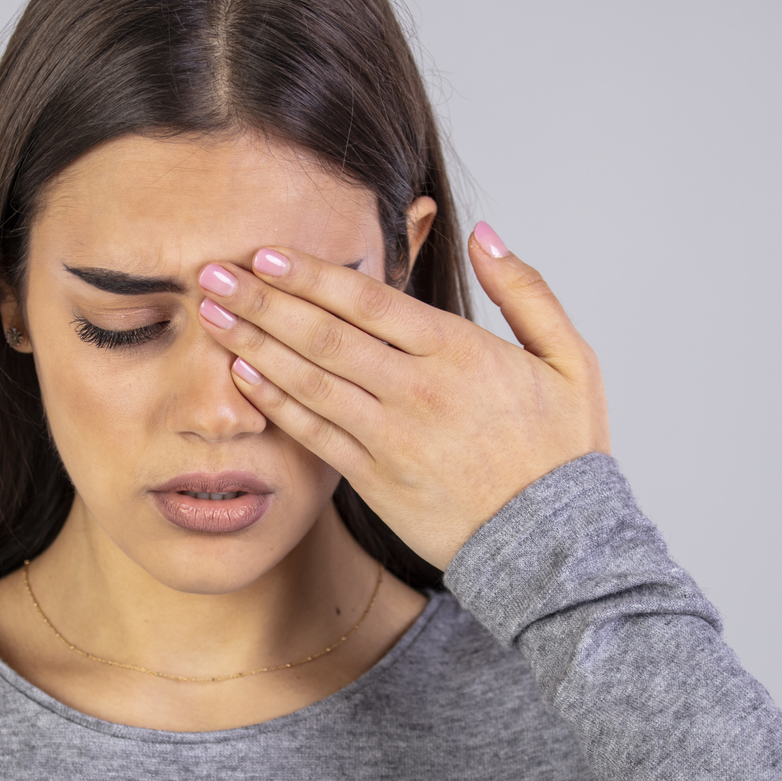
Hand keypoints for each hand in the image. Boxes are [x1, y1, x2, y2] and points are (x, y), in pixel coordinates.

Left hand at [194, 223, 609, 569]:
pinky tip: (240, 373)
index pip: (369, 301)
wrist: (555, 546)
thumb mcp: (571, 360)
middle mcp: (418, 392)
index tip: (266, 252)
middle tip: (212, 271)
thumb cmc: (562, 452)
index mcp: (461, 353)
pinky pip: (313, 432)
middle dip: (261, 299)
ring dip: (252, 343)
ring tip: (211, 313)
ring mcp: (391, 438)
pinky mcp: (374, 479)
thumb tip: (485, 233)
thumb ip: (526, 290)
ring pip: (308, 380)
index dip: (310, 275)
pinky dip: (274, 401)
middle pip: (323, 335)